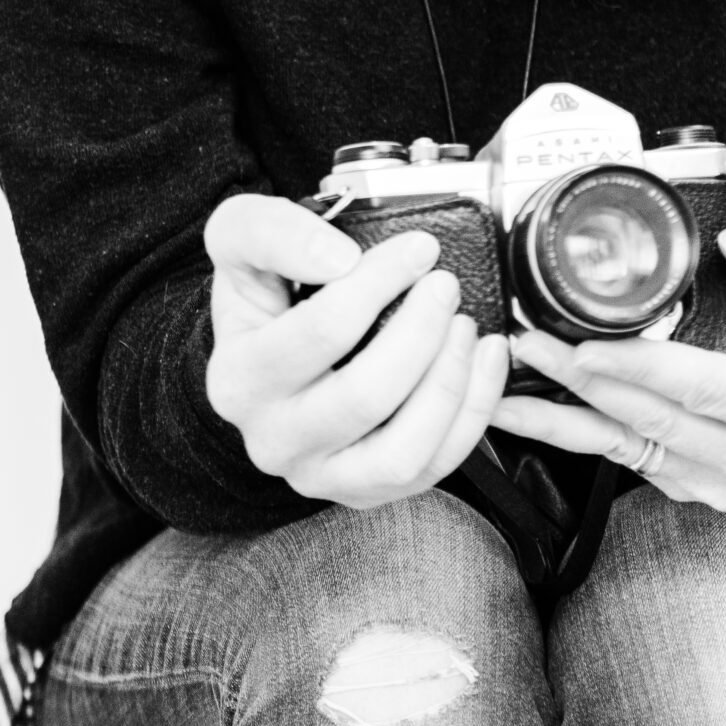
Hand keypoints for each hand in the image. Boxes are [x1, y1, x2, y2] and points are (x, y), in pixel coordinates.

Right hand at [202, 193, 509, 509]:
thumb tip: (338, 258)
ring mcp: (321, 476)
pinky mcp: (367, 491)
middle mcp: (273, 440)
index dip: (380, 284)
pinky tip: (486, 360)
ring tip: (466, 326)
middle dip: (421, 333)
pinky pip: (434, 467)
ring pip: (401, 452)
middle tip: (446, 284)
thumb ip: (270, 233)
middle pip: (364, 397)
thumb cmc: (264, 294)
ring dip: (449, 383)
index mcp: (239, 380)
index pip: (320, 332)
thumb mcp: (239, 239)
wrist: (264, 357)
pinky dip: (473, 413)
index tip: (421, 247)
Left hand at [485, 193, 725, 510]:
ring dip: (564, 409)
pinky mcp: (687, 485)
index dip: (647, 368)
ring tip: (515, 368)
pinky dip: (567, 434)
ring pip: (631, 444)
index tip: (589, 345)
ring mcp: (723, 483)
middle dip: (588, 381)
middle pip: (659, 420)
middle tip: (532, 343)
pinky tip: (522, 412)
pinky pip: (619, 461)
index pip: (712, 389)